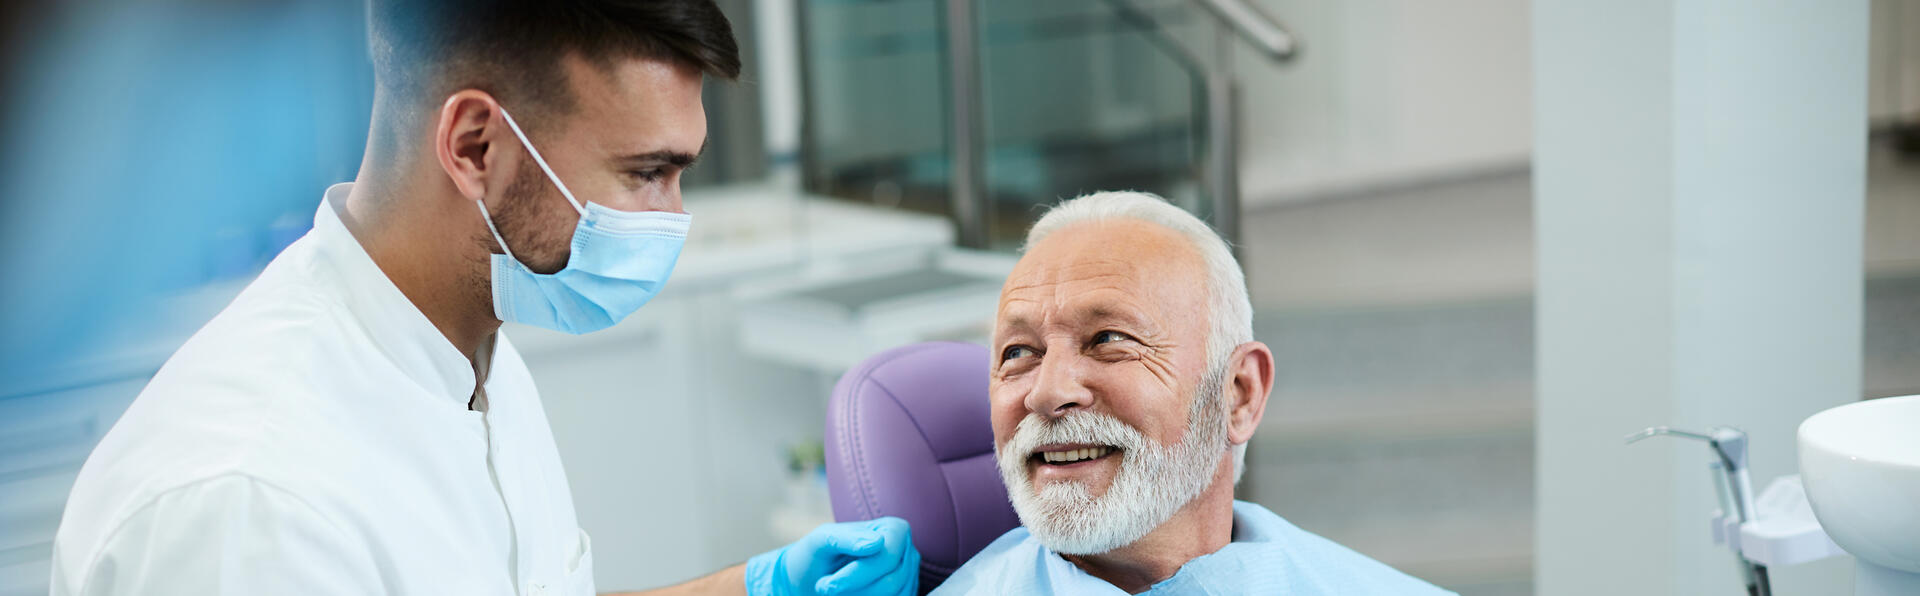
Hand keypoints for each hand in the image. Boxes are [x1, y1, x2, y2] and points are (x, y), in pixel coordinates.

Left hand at [744, 517, 918, 595]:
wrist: (813, 579)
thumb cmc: (818, 554)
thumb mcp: (823, 540)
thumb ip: (847, 537)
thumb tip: (877, 543)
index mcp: (895, 529)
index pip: (887, 558)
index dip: (857, 575)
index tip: (827, 585)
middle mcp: (908, 554)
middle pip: (891, 582)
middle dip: (853, 590)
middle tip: (823, 589)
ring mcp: (909, 578)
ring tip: (833, 593)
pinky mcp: (903, 595)